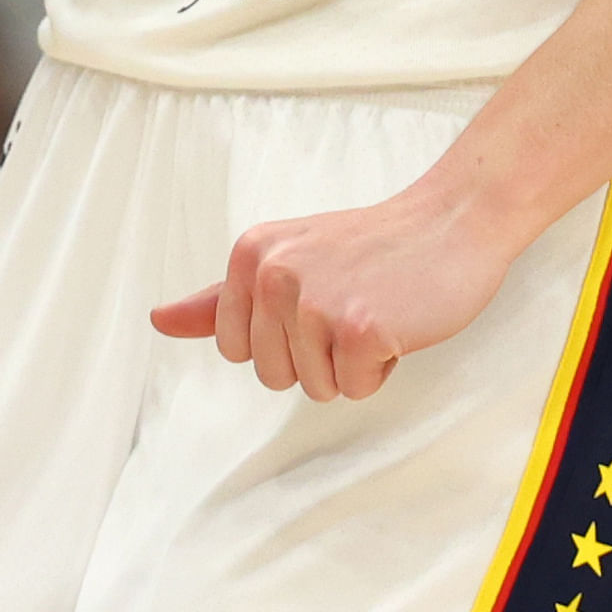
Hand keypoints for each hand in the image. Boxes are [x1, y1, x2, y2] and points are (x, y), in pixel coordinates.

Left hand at [150, 176, 526, 401]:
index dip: (284, 339)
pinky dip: (382, 369)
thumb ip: (221, 298)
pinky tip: (398, 323)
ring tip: (375, 311)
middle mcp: (274, 274)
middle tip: (353, 304)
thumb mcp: (285, 259)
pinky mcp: (360, 329)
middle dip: (318, 356)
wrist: (452, 222)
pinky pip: (356, 389)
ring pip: (315, 388)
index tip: (318, 297)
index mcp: (250, 255)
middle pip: (272, 375)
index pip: (236, 348)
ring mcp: (316, 301)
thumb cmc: (372, 247)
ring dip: (351, 364)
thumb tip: (159, 320)